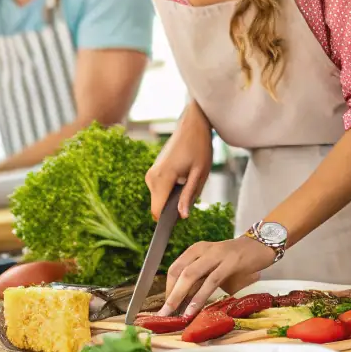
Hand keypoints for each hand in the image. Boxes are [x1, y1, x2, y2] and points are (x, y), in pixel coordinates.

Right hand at [146, 103, 213, 219]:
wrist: (192, 125)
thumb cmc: (199, 146)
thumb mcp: (200, 173)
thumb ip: (188, 196)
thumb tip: (181, 216)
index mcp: (162, 178)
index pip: (157, 211)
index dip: (166, 223)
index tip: (177, 227)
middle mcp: (151, 177)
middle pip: (158, 207)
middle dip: (174, 207)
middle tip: (193, 192)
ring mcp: (150, 174)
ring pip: (159, 199)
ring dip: (174, 198)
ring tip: (190, 179)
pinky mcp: (153, 172)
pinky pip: (160, 191)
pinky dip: (171, 190)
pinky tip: (184, 176)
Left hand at [159, 235, 275, 316]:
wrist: (261, 246)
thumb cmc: (236, 260)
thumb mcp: (214, 268)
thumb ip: (200, 281)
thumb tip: (182, 302)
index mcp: (197, 249)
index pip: (175, 268)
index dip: (168, 288)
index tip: (166, 306)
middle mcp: (204, 249)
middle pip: (179, 272)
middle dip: (170, 295)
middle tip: (163, 314)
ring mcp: (217, 254)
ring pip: (191, 275)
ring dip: (180, 297)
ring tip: (175, 315)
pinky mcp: (231, 262)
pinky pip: (210, 281)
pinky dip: (199, 297)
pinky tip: (193, 309)